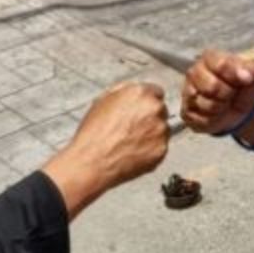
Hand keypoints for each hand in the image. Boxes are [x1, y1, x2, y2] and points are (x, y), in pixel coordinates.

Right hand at [41, 82, 169, 218]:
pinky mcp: (162, 149)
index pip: (156, 92)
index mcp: (140, 93)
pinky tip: (133, 154)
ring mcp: (160, 129)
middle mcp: (154, 108)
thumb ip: (125, 91)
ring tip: (129, 144)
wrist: (91, 162)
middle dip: (151, 118)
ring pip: (162, 129)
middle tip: (132, 130)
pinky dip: (150, 151)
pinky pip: (160, 148)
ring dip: (152, 134)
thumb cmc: (93, 133)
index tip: (140, 112)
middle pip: (161, 110)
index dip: (146, 103)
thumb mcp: (103, 101)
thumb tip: (136, 90)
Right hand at [182, 49, 253, 136]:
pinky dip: (215, 120)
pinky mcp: (186, 112)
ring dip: (222, 108)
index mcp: (209, 58)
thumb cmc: (241, 85)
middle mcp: (193, 72)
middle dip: (228, 94)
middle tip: (232, 93)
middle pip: (212, 87)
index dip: (235, 75)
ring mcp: (187, 92)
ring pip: (206, 105)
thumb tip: (246, 76)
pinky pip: (201, 120)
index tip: (246, 80)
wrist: (236, 106)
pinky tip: (217, 113)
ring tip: (225, 103)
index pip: (221, 65)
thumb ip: (253, 70)